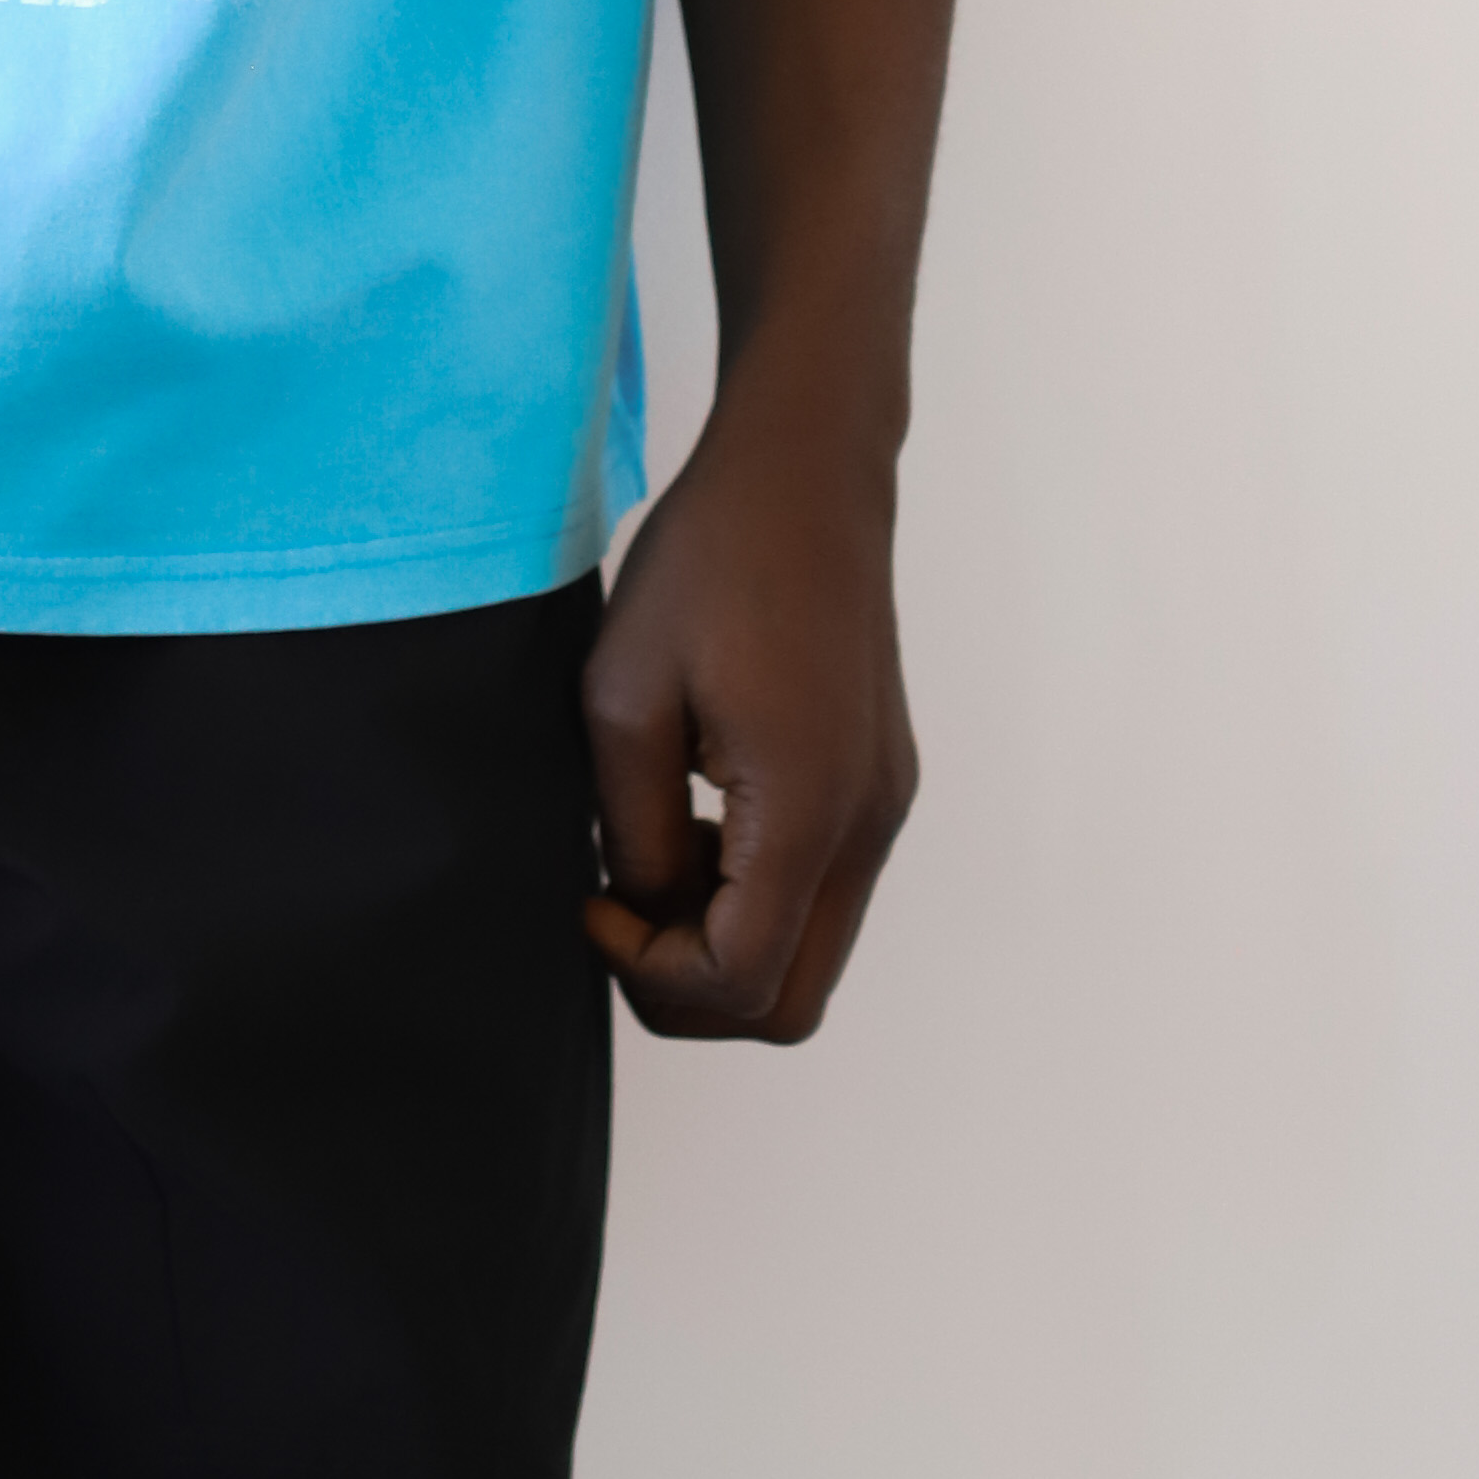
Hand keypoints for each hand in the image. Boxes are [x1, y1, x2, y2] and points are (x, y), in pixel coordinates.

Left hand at [579, 372, 918, 1043]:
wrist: (804, 473)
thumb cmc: (708, 564)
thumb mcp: (625, 697)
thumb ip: (635, 830)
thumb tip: (645, 913)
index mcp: (808, 810)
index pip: (742, 982)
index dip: (650, 975)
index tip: (593, 902)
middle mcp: (868, 826)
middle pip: (791, 1005)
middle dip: (693, 989)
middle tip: (623, 910)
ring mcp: (885, 807)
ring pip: (812, 955)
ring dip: (726, 940)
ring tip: (660, 843)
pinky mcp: (882, 782)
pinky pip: (825, 890)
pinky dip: (759, 893)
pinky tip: (705, 814)